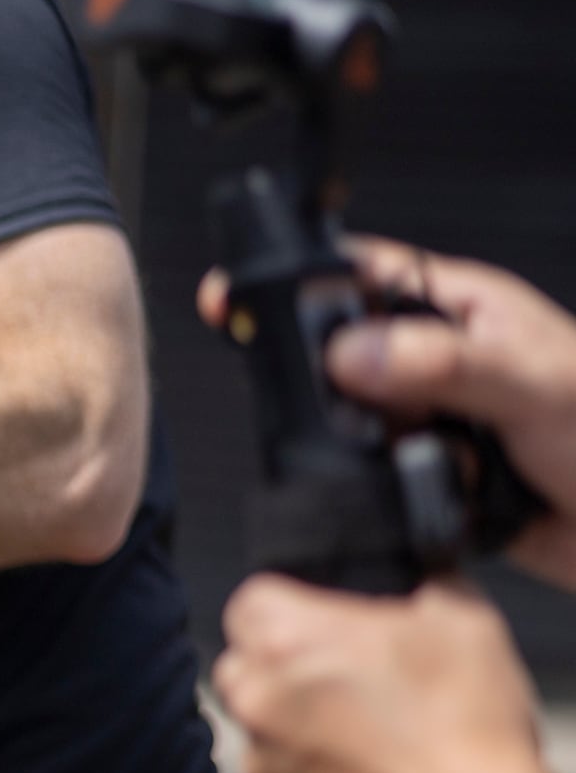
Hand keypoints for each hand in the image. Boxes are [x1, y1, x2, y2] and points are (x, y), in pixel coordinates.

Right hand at [199, 240, 575, 586]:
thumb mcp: (537, 381)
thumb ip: (442, 362)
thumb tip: (351, 354)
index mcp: (465, 311)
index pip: (362, 276)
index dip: (295, 280)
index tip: (234, 295)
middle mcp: (443, 362)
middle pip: (340, 357)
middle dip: (328, 388)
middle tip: (341, 409)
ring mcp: (439, 422)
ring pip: (353, 427)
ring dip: (367, 452)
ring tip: (414, 459)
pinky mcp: (438, 480)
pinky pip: (376, 484)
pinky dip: (384, 495)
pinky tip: (420, 496)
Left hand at [214, 573, 548, 772]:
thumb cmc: (468, 724)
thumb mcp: (461, 621)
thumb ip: (417, 590)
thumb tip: (416, 581)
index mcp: (281, 639)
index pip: (253, 604)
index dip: (293, 613)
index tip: (329, 632)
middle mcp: (252, 702)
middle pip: (247, 672)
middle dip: (286, 676)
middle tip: (353, 692)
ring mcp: (258, 771)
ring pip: (264, 740)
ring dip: (301, 741)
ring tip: (374, 754)